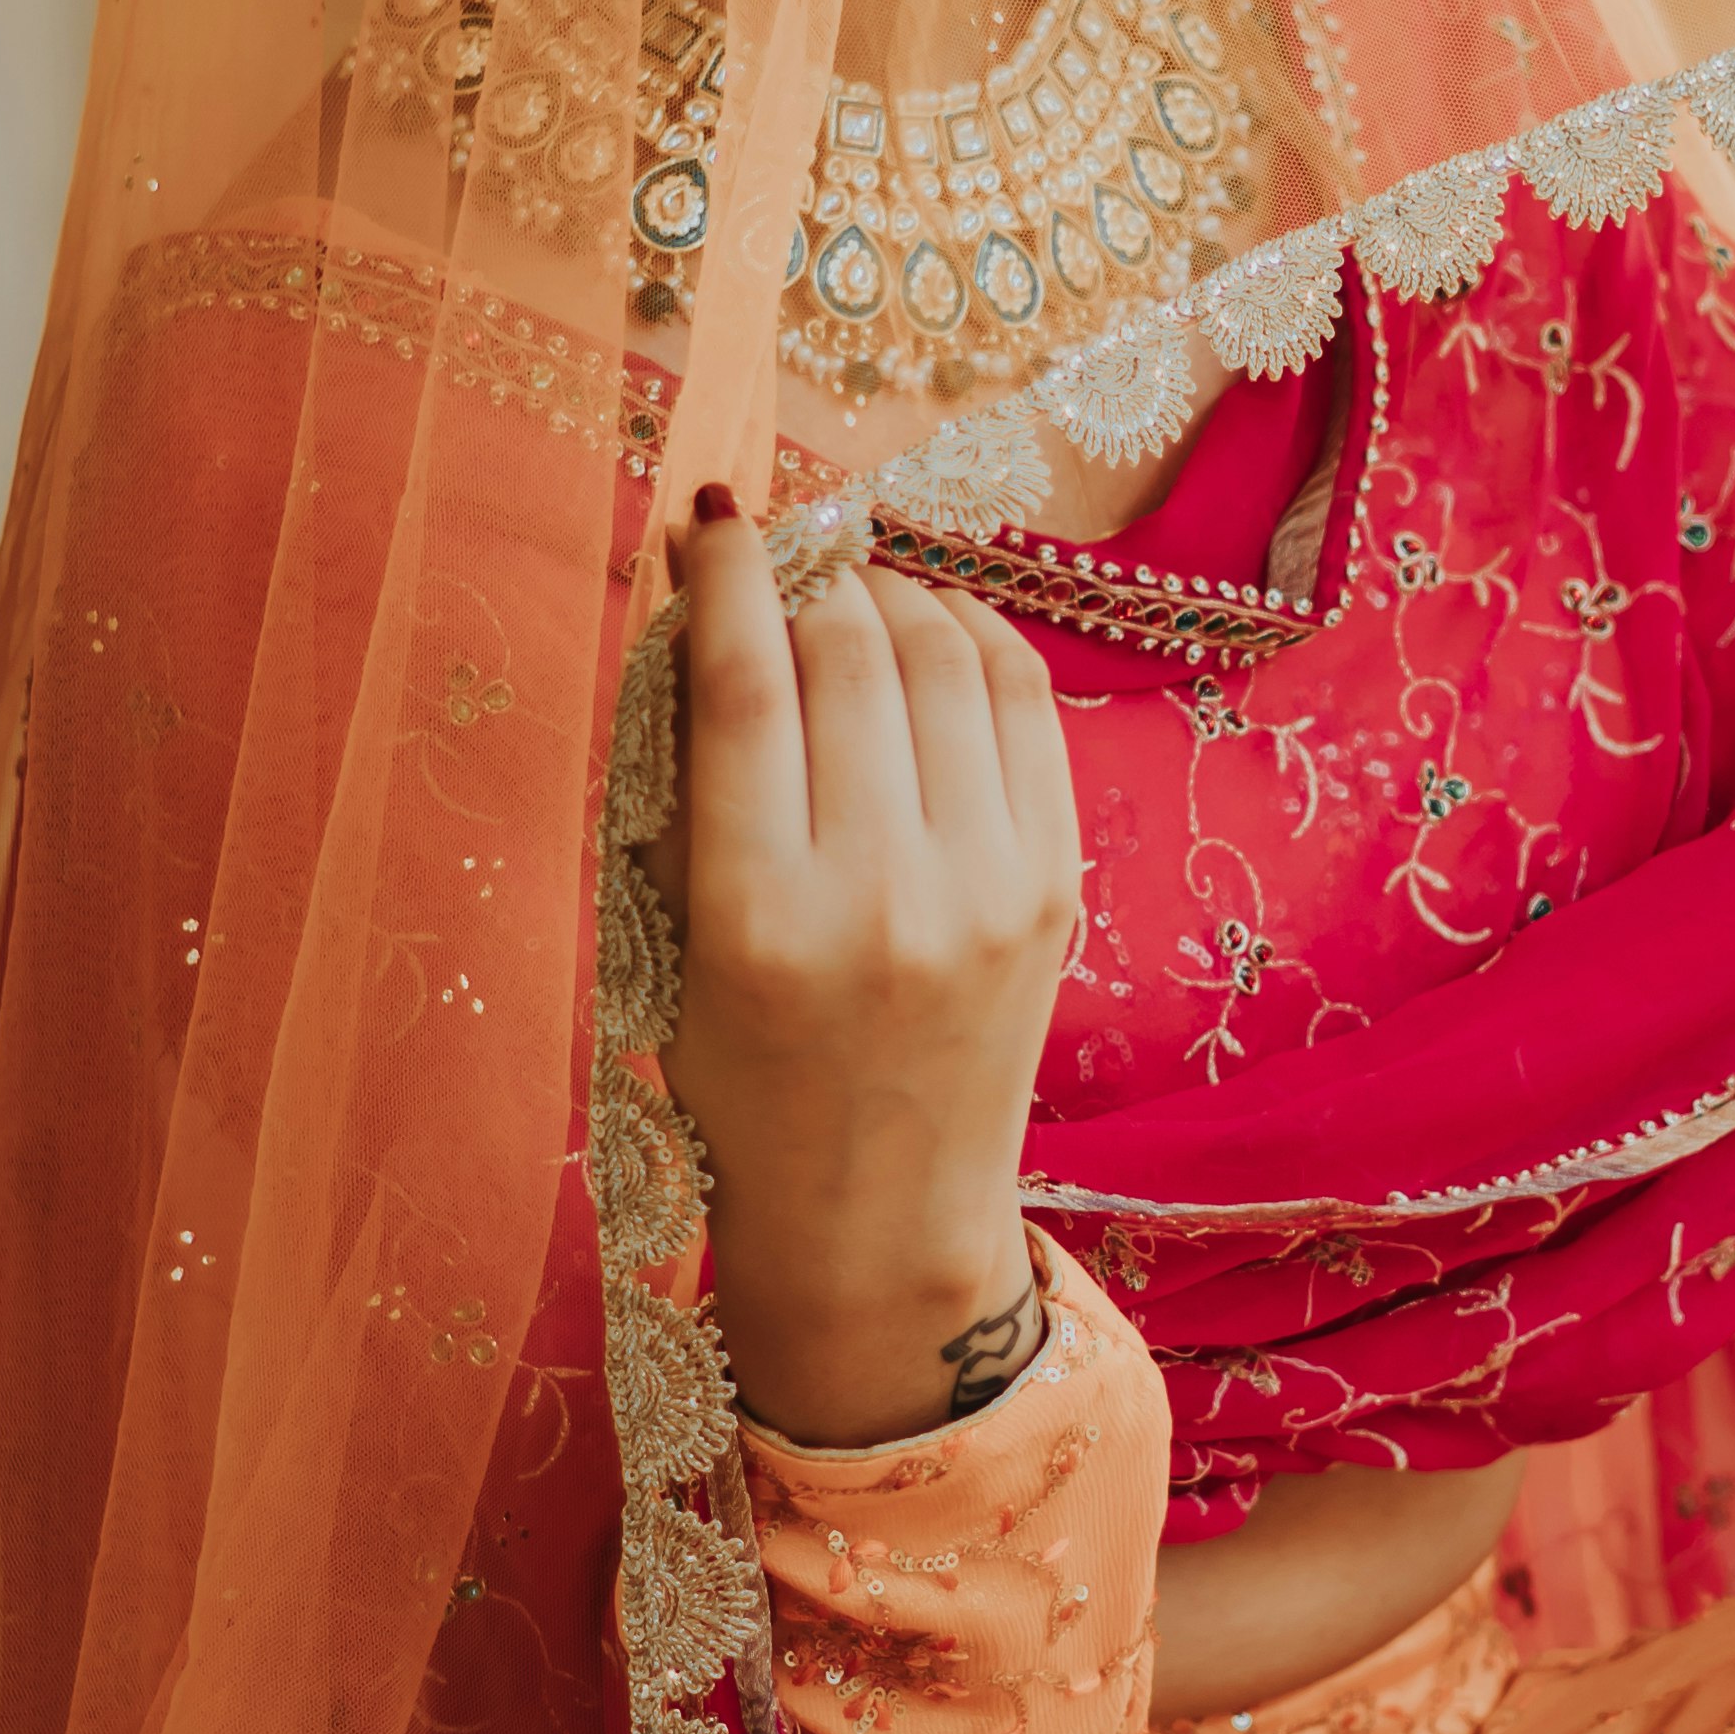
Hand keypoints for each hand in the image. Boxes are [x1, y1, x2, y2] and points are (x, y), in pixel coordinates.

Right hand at [657, 495, 1082, 1447]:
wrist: (880, 1214)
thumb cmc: (746, 1084)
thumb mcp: (677, 947)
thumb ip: (689, 786)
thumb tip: (709, 606)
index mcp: (758, 919)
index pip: (744, 685)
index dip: (728, 575)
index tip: (715, 519)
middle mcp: (885, 895)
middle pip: (852, 654)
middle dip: (812, 578)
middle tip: (786, 559)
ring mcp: (988, 888)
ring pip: (947, 661)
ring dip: (894, 595)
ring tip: (854, 592)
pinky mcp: (1056, 885)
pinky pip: (1024, 707)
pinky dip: (975, 640)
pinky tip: (932, 631)